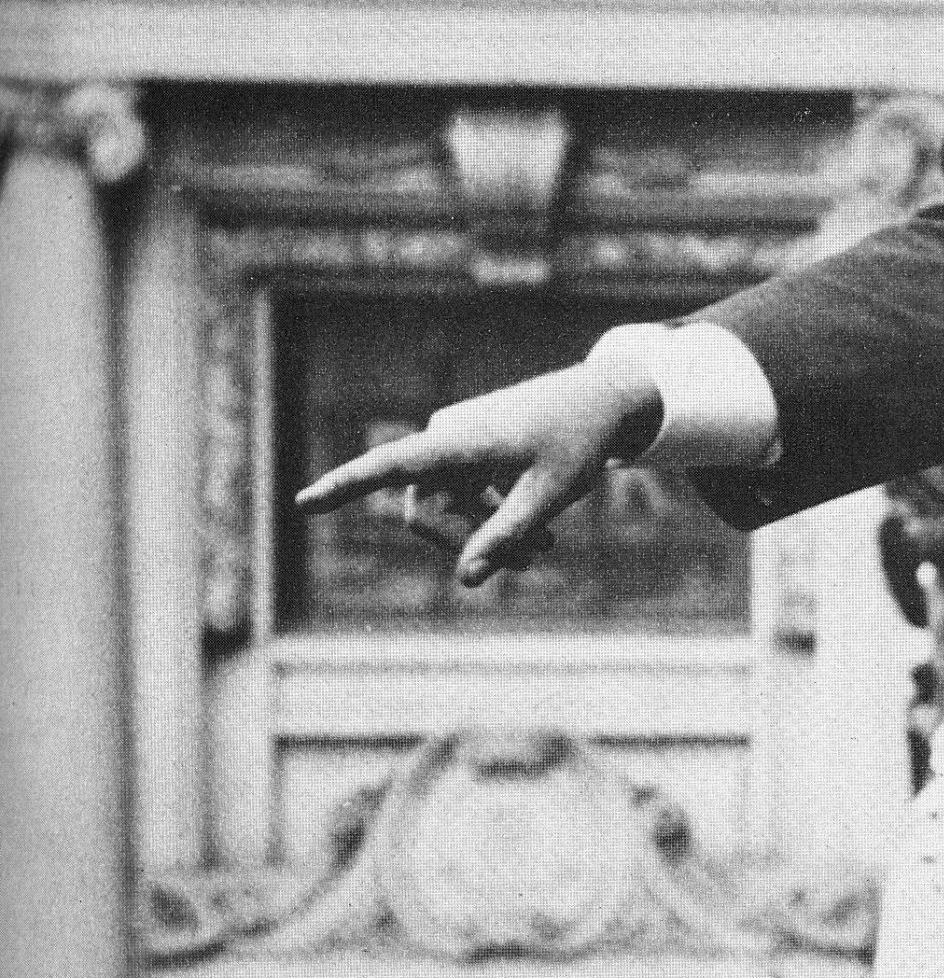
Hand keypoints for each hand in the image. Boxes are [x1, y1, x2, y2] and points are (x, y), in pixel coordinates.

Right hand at [294, 363, 658, 586]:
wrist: (606, 396)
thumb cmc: (580, 441)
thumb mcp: (550, 494)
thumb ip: (507, 536)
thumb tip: (466, 581)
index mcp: (458, 440)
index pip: (390, 466)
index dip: (345, 486)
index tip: (303, 504)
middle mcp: (445, 436)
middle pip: (426, 510)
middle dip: (466, 543)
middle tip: (528, 563)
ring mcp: (455, 441)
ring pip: (446, 506)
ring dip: (485, 534)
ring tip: (543, 553)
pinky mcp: (470, 447)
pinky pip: (461, 493)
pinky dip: (492, 516)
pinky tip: (538, 539)